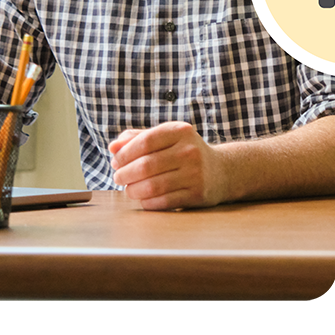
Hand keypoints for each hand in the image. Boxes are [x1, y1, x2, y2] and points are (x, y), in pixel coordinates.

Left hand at [108, 121, 227, 210]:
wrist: (221, 171)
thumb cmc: (185, 153)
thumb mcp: (167, 138)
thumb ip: (138, 138)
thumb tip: (113, 147)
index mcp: (181, 131)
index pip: (145, 141)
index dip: (124, 154)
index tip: (115, 161)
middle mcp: (190, 151)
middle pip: (146, 165)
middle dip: (124, 174)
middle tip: (118, 177)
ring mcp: (195, 174)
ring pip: (152, 186)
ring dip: (133, 190)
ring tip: (129, 189)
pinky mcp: (197, 195)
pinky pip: (162, 202)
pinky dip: (146, 202)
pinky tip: (143, 198)